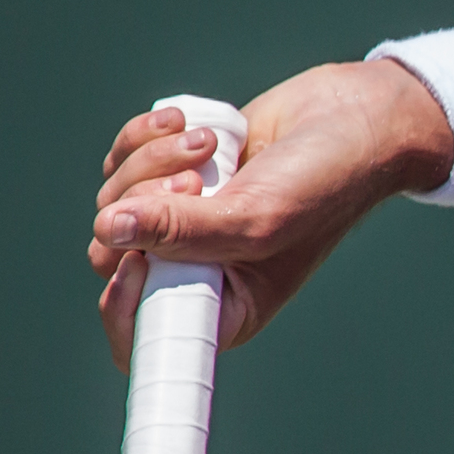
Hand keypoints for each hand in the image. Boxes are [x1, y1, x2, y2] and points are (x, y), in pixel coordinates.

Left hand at [89, 58, 453, 367]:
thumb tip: (109, 229)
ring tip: (207, 147)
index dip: (126, 303)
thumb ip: (182, 230)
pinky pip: (120, 163)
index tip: (140, 262)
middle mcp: (195, 268)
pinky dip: (144, 138)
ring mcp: (178, 221)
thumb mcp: (258, 217)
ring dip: (151, 162)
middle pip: (112, 257)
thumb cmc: (323, 184)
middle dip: (143, 209)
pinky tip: (189, 126)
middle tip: (192, 185)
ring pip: (114, 203)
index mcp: (224, 303)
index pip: (147, 333)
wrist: (344, 119)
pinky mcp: (167, 175)